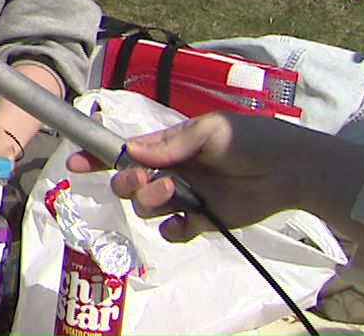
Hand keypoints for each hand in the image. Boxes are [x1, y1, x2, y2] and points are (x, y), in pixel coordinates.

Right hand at [65, 112, 362, 242]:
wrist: (289, 168)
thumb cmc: (248, 138)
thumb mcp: (207, 130)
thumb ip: (169, 143)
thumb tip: (131, 150)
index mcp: (167, 147)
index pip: (124, 151)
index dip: (97, 157)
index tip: (75, 162)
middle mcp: (171, 172)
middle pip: (129, 183)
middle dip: (129, 183)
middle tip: (147, 181)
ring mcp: (185, 197)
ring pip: (148, 208)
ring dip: (154, 202)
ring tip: (177, 194)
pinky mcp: (203, 220)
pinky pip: (174, 232)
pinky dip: (175, 230)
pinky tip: (187, 222)